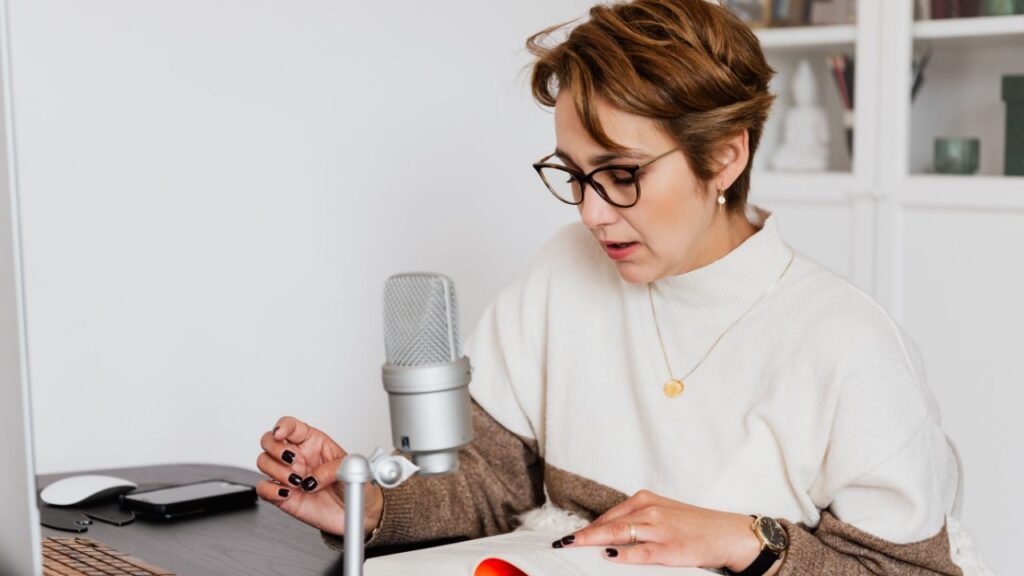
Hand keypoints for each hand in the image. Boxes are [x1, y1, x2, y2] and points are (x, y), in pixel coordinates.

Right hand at [256, 416, 383, 537]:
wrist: (354, 510)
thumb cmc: (351, 483)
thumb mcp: (349, 468)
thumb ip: (331, 469)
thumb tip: (312, 479)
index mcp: (312, 442)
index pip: (291, 426)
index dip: (282, 426)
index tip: (280, 433)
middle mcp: (297, 456)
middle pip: (268, 441)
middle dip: (276, 449)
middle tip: (293, 461)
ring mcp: (287, 475)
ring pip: (263, 462)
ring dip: (276, 470)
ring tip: (297, 482)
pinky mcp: (282, 495)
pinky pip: (263, 488)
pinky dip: (270, 490)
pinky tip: (286, 493)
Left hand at [553, 490, 765, 572]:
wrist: (727, 533)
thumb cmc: (693, 525)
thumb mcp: (662, 514)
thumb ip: (635, 521)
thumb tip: (606, 537)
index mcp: (645, 500)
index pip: (608, 515)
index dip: (587, 528)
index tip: (568, 537)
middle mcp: (650, 511)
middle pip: (609, 524)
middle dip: (583, 535)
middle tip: (561, 543)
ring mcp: (660, 528)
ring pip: (620, 534)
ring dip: (594, 542)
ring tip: (574, 547)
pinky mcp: (671, 547)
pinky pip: (642, 551)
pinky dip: (625, 554)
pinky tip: (609, 556)